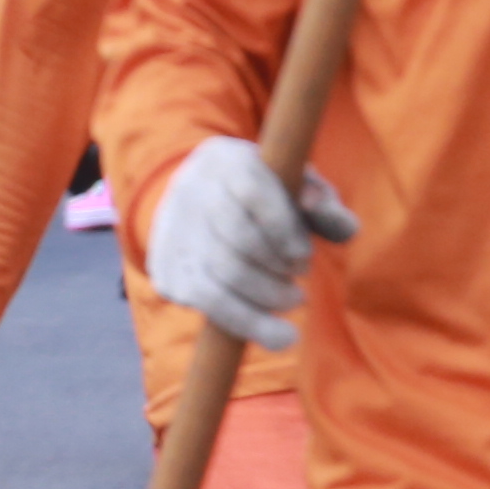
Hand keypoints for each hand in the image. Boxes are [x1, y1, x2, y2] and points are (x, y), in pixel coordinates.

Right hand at [143, 137, 349, 351]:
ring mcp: (173, 230)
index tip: (303, 255)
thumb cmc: (273, 199)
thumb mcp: (305, 191)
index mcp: (228, 160)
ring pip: (216, 278)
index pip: (251, 191)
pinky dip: (242, 322)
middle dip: (277, 271)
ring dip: (263, 303)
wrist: (208, 202)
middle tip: (299, 286)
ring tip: (291, 301)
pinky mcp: (164, 267)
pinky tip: (270, 328)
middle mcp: (192, 190)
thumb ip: (325, 204)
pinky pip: (201, 302)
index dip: (282, 229)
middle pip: (236, 241)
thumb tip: (314, 205)